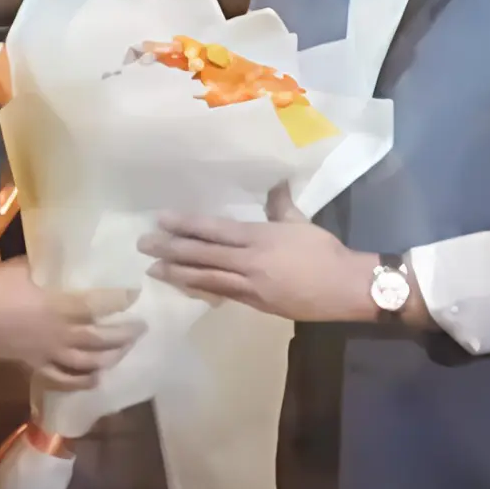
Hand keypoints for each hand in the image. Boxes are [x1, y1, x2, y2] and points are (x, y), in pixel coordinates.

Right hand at [0, 257, 141, 390]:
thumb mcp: (24, 265)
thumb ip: (49, 260)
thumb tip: (65, 245)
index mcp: (60, 306)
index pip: (100, 305)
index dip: (121, 301)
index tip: (136, 295)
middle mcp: (61, 333)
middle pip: (101, 339)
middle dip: (125, 335)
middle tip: (141, 329)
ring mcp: (49, 352)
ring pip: (88, 362)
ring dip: (110, 358)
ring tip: (123, 352)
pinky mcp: (35, 365)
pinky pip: (63, 378)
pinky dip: (81, 381)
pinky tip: (95, 379)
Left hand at [141, 185, 387, 323]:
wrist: (345, 288)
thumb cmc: (324, 251)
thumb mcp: (300, 223)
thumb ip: (280, 205)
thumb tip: (275, 184)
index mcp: (258, 237)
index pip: (214, 230)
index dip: (185, 225)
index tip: (161, 220)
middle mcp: (249, 261)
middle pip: (202, 255)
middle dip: (171, 250)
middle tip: (144, 245)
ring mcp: (250, 286)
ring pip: (206, 278)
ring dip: (178, 274)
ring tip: (153, 270)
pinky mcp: (256, 304)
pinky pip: (222, 294)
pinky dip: (201, 290)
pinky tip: (185, 287)